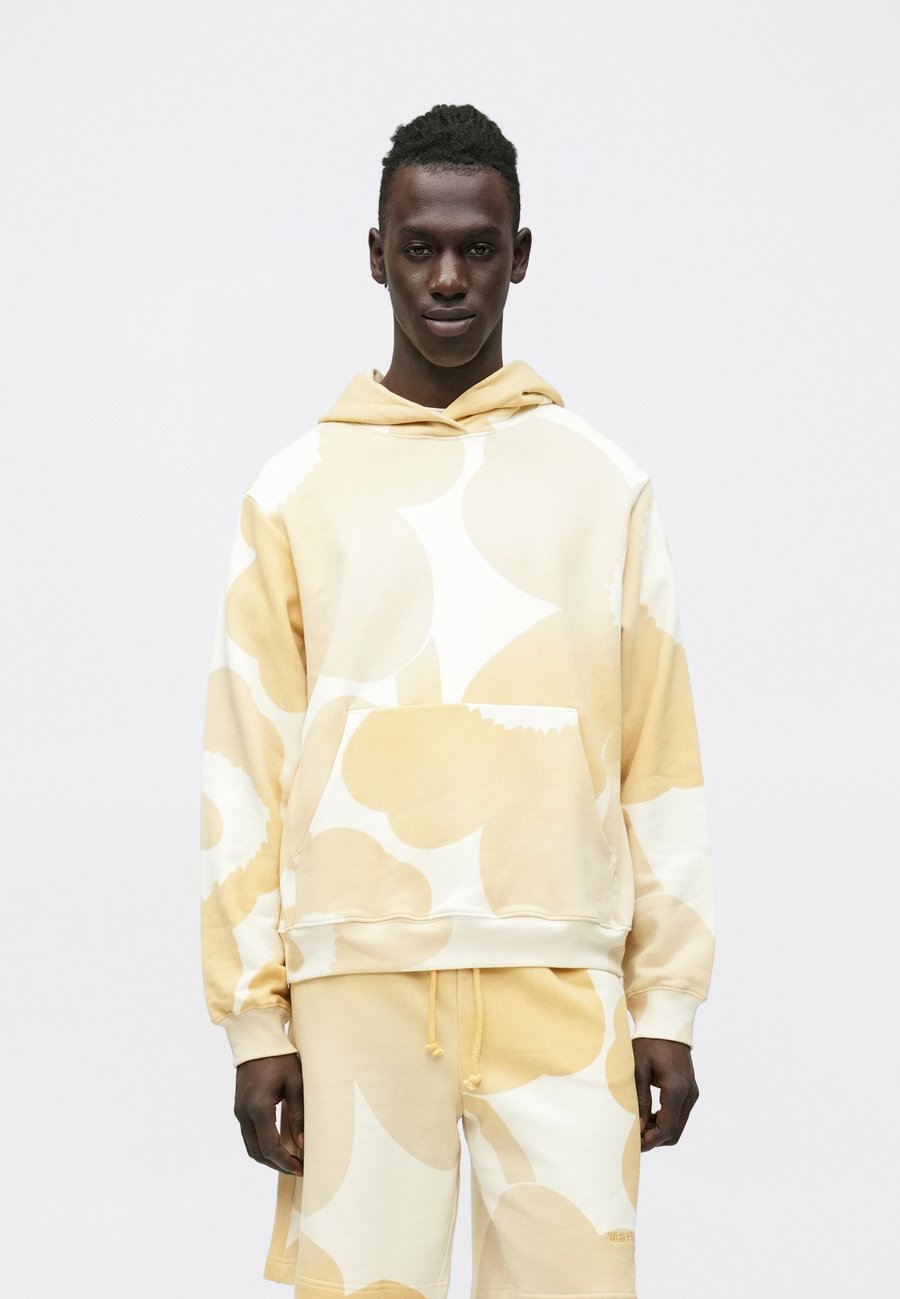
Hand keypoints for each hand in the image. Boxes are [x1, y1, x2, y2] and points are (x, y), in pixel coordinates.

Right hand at [234, 1053, 304, 1174]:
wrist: (257, 1040)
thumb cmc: (280, 1058)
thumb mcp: (295, 1084)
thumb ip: (298, 1115)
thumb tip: (302, 1143)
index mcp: (258, 1108)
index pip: (270, 1147)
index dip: (286, 1162)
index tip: (302, 1168)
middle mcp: (244, 1113)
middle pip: (258, 1153)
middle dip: (278, 1164)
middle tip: (298, 1168)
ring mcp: (239, 1111)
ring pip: (251, 1147)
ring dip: (269, 1157)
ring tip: (290, 1160)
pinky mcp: (239, 1108)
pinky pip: (249, 1136)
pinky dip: (262, 1146)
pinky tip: (279, 1145)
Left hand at [632, 1037, 698, 1151]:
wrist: (667, 1025)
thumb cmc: (649, 1043)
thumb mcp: (638, 1069)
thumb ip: (640, 1100)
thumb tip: (639, 1128)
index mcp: (676, 1089)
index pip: (666, 1128)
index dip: (650, 1141)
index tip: (633, 1146)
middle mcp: (689, 1094)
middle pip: (674, 1132)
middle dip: (654, 1140)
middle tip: (633, 1140)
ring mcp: (692, 1093)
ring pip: (678, 1126)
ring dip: (659, 1132)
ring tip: (638, 1128)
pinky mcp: (690, 1091)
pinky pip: (679, 1115)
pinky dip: (665, 1122)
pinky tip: (648, 1118)